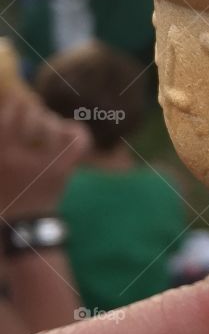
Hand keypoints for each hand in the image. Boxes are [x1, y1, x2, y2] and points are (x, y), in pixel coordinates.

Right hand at [0, 87, 89, 219]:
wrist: (20, 229)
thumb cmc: (4, 194)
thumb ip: (3, 140)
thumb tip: (13, 105)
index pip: (9, 110)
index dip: (14, 103)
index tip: (16, 106)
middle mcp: (18, 155)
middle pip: (30, 110)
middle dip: (31, 110)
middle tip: (31, 117)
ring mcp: (42, 162)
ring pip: (52, 122)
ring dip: (49, 121)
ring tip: (45, 128)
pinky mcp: (63, 171)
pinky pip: (77, 140)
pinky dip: (76, 132)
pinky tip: (68, 132)